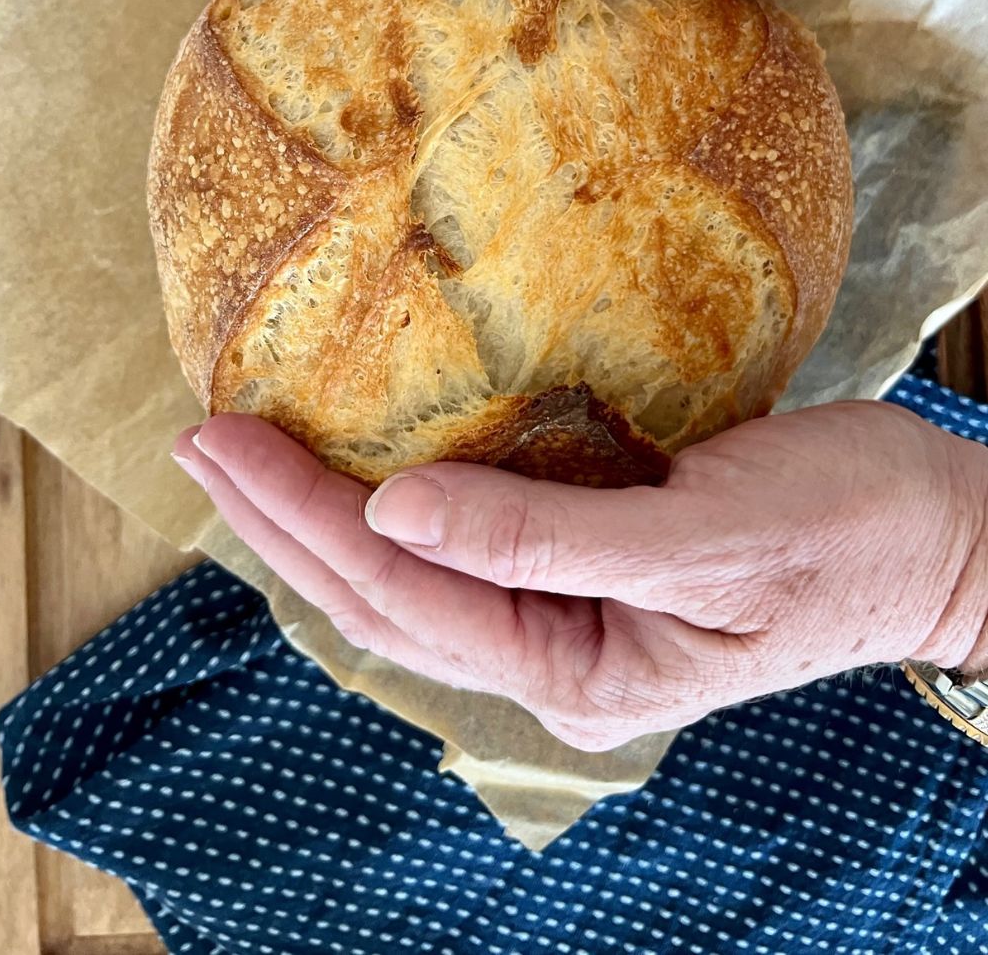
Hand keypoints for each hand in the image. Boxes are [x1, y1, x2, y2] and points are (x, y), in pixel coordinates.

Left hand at [173, 401, 987, 749]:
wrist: (937, 527)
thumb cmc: (847, 536)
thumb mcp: (706, 540)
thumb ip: (548, 538)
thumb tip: (394, 513)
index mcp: (578, 670)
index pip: (404, 595)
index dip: (303, 521)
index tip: (225, 443)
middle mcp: (556, 649)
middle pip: (386, 593)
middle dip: (284, 522)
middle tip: (198, 442)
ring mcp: (571, 608)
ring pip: (415, 569)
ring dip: (324, 512)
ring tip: (243, 454)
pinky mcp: (593, 551)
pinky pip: (469, 531)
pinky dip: (399, 493)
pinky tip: (358, 458)